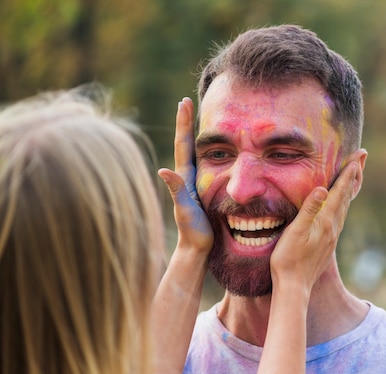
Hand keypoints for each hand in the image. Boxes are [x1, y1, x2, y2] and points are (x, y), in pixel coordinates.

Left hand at [158, 97, 212, 252]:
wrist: (196, 249)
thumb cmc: (193, 232)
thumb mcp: (186, 210)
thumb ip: (176, 190)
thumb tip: (162, 170)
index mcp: (185, 177)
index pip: (184, 144)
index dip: (184, 123)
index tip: (184, 101)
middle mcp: (188, 177)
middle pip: (188, 143)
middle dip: (187, 122)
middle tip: (187, 100)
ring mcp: (194, 184)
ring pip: (196, 153)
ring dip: (196, 134)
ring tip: (198, 117)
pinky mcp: (202, 191)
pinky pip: (206, 166)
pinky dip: (208, 152)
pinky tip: (212, 150)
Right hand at [270, 162, 357, 292]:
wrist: (294, 287)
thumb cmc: (289, 259)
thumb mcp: (295, 232)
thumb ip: (309, 209)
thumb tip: (322, 188)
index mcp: (326, 222)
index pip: (339, 192)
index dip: (348, 173)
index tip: (358, 157)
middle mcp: (333, 227)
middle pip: (347, 197)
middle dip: (354, 176)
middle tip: (362, 158)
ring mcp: (332, 236)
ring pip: (344, 207)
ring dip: (349, 189)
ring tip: (354, 176)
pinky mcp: (328, 243)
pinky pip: (339, 216)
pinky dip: (343, 203)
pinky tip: (340, 205)